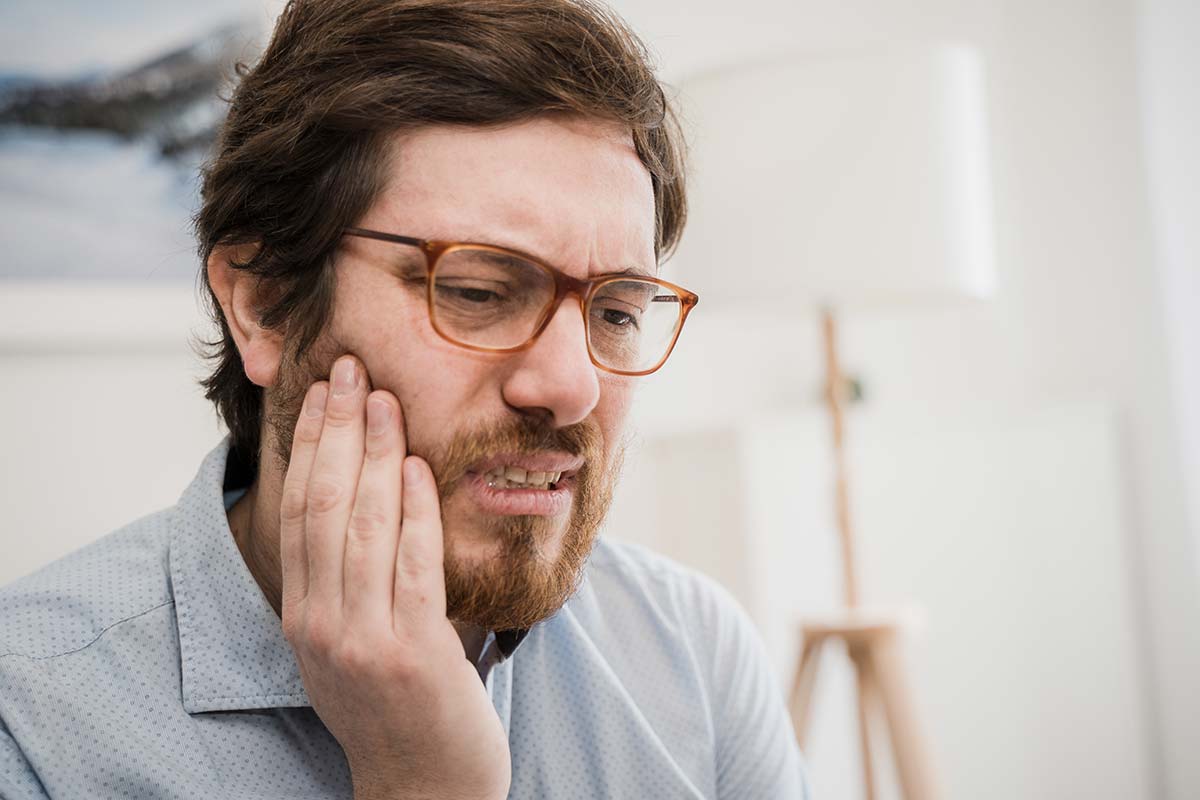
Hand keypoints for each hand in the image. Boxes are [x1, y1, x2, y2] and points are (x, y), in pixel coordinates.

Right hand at [278, 354, 510, 799]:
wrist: (423, 787)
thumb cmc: (396, 707)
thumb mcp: (351, 642)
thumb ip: (347, 581)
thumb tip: (368, 496)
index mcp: (302, 615)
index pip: (298, 512)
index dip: (310, 447)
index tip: (323, 393)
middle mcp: (320, 624)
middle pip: (324, 506)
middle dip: (337, 431)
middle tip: (352, 371)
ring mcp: (363, 640)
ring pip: (364, 526)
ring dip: (376, 455)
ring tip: (386, 401)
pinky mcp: (413, 652)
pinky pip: (412, 565)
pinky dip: (416, 510)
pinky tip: (420, 467)